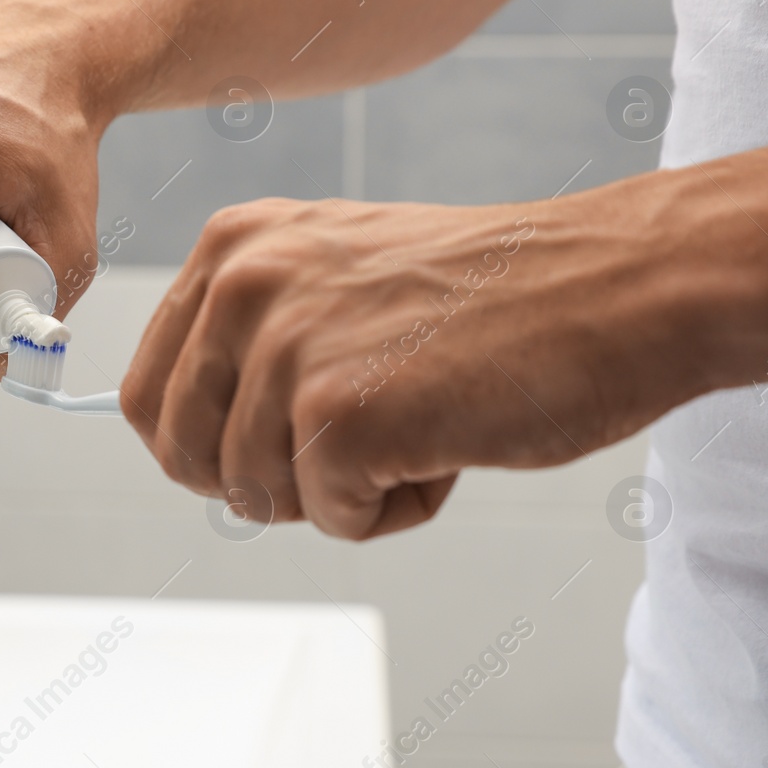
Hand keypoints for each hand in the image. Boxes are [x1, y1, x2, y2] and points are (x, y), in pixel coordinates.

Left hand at [119, 187, 725, 539]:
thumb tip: (181, 439)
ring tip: (421, 422)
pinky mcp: (337, 417)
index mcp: (233, 246)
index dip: (206, 447)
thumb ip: (253, 335)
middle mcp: (243, 284)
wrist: (620, 285)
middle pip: (183, 456)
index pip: (148, 393)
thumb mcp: (336, 275)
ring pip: (258, 497)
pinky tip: (451, 443)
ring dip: (344, 491)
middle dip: (265, 480)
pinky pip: (335, 520)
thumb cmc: (493, 296)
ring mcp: (286, 348)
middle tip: (354, 451)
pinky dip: (397, 510)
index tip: (280, 443)